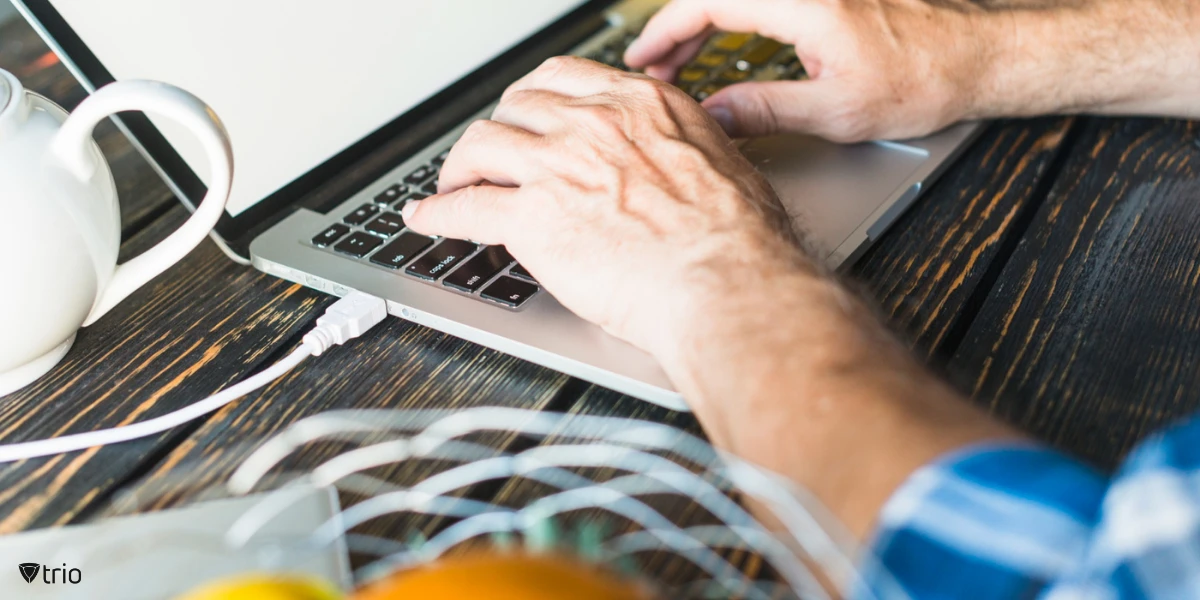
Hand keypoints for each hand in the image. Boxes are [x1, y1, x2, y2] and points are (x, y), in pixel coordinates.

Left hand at [402, 56, 810, 364]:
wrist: (726, 283)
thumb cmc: (737, 239)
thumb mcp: (720, 161)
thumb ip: (683, 146)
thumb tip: (680, 154)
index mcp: (639, 104)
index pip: (561, 78)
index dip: (531, 100)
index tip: (525, 115)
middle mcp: (592, 124)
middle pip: (514, 107)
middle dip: (496, 131)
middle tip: (489, 154)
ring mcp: (557, 167)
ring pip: (479, 145)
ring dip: (459, 167)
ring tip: (452, 185)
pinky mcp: (531, 218)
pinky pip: (465, 207)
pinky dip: (437, 214)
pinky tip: (427, 220)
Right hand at [624, 0, 998, 141]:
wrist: (978, 58)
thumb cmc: (925, 79)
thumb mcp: (836, 112)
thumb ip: (764, 109)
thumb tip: (713, 114)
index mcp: (805, 4)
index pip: (710, 4)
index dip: (666, 32)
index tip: (643, 59)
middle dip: (677, 31)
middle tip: (653, 69)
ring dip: (703, 25)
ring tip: (680, 63)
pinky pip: (763, 1)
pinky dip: (733, 20)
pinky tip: (725, 44)